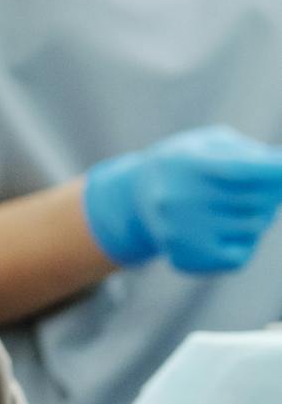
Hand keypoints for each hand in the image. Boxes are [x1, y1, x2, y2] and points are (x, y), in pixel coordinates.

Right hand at [83, 126, 281, 274]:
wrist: (135, 200)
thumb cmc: (185, 165)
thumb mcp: (207, 145)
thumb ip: (247, 154)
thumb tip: (280, 170)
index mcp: (184, 164)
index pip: (240, 171)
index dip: (272, 170)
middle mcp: (178, 200)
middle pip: (254, 200)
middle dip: (273, 191)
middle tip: (273, 183)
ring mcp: (181, 233)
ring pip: (253, 228)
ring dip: (258, 215)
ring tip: (239, 204)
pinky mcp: (187, 258)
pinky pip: (240, 256)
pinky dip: (243, 242)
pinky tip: (224, 228)